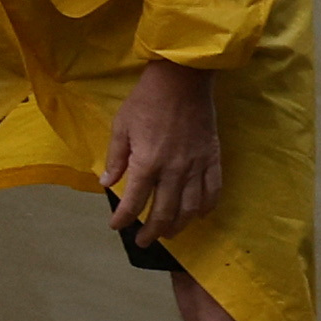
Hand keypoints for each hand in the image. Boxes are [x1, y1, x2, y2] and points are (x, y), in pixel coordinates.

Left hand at [103, 60, 226, 250]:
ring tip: (168, 233)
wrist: (183, 79)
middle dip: (151, 232)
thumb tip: (107, 183)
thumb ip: (116, 157)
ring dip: (178, 226)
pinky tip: (198, 215)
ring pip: (189, 209)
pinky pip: (213, 191)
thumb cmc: (147, 100)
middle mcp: (173, 170)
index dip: (123, 219)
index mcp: (147, 162)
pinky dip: (206, 208)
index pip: (134, 202)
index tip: (116, 226)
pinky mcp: (212, 159)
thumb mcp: (121, 126)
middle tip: (143, 241)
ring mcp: (196, 166)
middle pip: (164, 213)